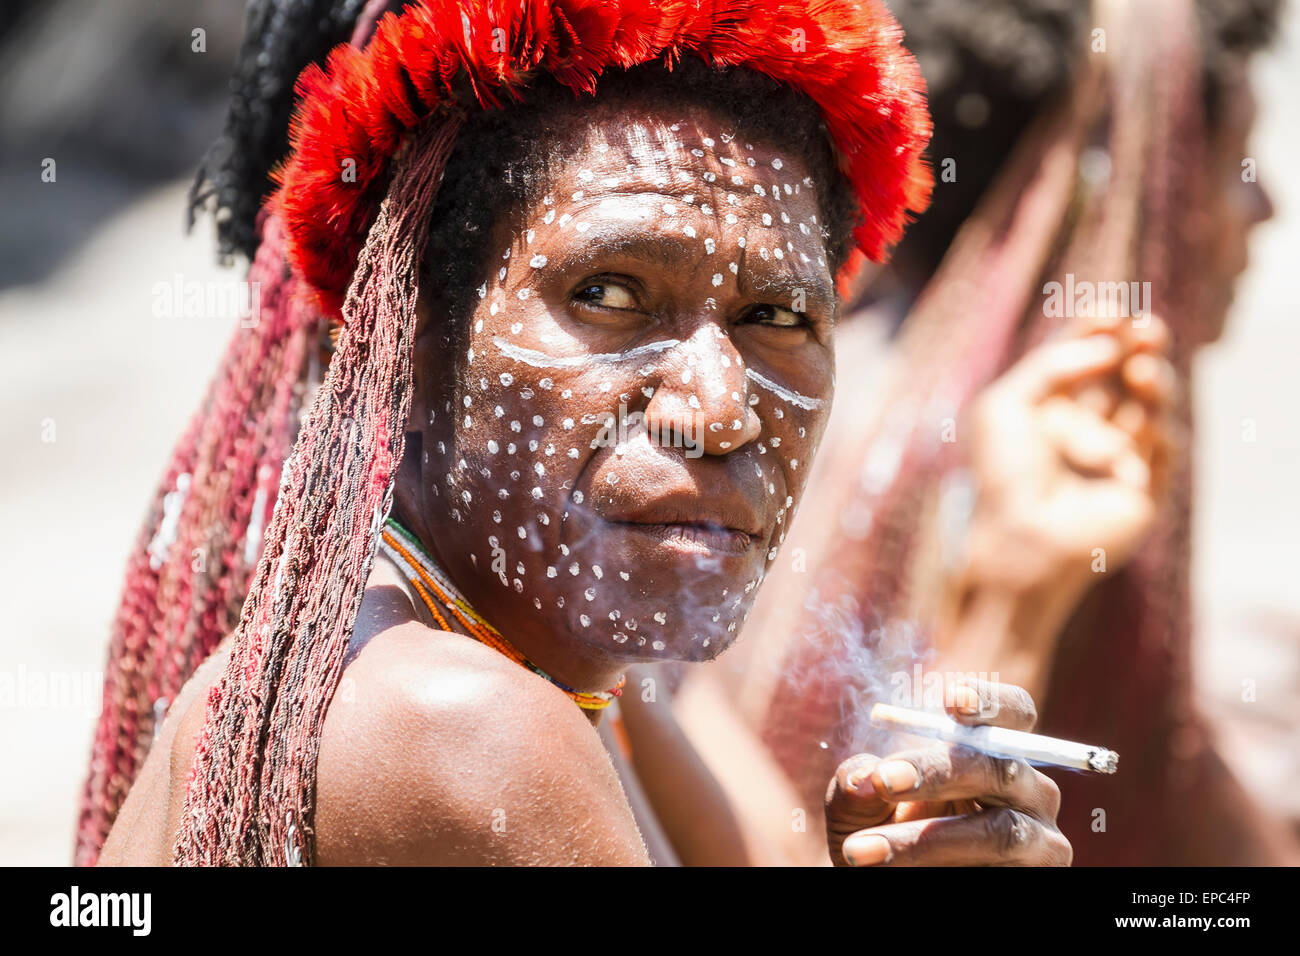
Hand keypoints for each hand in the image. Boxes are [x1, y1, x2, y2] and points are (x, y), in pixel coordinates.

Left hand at [825, 680, 1070, 865]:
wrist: (892, 883)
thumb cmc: (881, 834)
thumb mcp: (856, 808)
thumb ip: (856, 787)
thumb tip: (864, 779)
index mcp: (993, 753)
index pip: (1013, 712)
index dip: (990, 701)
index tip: (952, 699)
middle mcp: (1029, 792)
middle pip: (1001, 769)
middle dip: (938, 772)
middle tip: (883, 780)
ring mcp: (1041, 843)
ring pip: (999, 832)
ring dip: (925, 840)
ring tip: (860, 850)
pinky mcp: (1038, 879)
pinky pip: (996, 870)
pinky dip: (933, 868)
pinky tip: (886, 871)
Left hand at [963, 315, 1176, 593]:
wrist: (1020, 537)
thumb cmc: (1003, 474)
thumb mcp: (1006, 406)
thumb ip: (1052, 365)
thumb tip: (1109, 344)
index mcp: (1055, 405)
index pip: (1087, 355)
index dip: (1100, 330)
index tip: (1108, 310)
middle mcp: (1090, 424)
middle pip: (1126, 371)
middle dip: (1140, 345)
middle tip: (1146, 328)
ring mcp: (1120, 453)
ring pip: (1151, 403)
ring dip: (1152, 381)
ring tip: (1141, 370)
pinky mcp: (1145, 485)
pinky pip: (1164, 447)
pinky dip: (1156, 428)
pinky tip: (1142, 422)